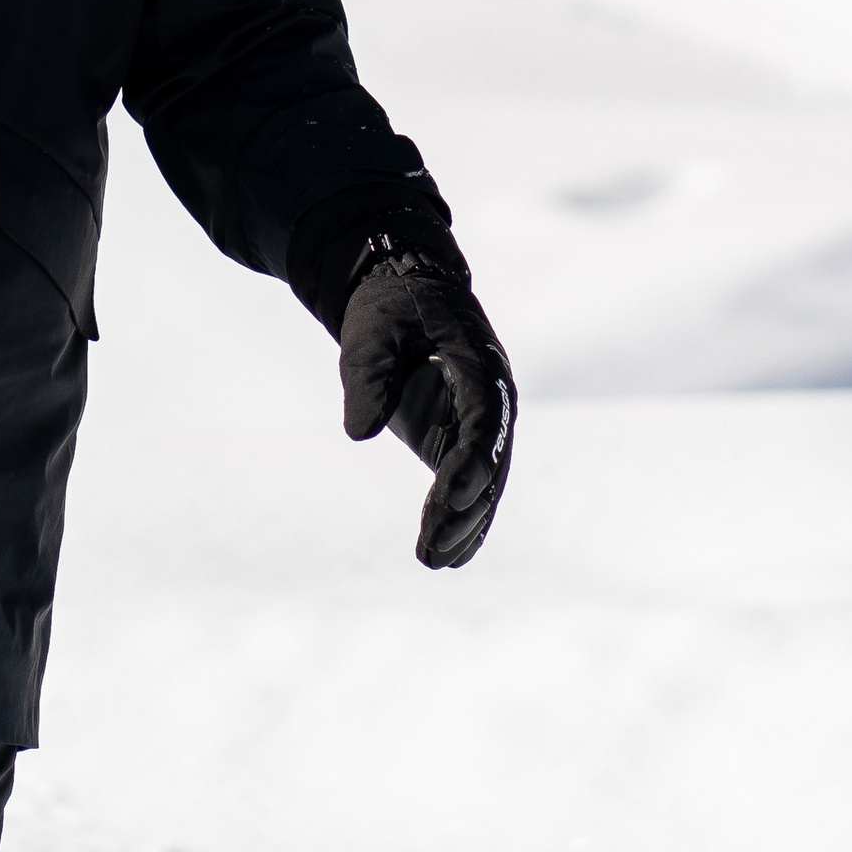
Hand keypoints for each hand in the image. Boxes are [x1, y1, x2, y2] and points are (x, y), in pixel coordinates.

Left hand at [338, 236, 516, 570]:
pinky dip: (460, 519)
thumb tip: (360, 432)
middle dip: (465, 509)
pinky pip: (466, 485)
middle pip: (489, 463)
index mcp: (480, 366)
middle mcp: (491, 400)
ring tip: (434, 560)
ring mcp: (478, 423)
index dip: (474, 461)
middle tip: (434, 548)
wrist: (401, 290)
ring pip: (483, 483)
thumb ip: (369, 375)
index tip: (452, 497)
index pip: (485, 420)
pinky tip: (446, 556)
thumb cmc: (389, 307)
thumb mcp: (372, 328)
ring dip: (463, 524)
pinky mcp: (457, 438)